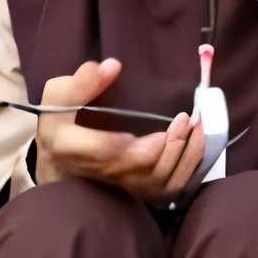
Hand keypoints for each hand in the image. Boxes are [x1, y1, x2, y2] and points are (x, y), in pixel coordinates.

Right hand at [31, 58, 204, 202]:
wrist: (62, 161)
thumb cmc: (62, 122)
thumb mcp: (58, 96)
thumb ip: (81, 82)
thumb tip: (112, 66)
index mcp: (72, 148)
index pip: (103, 152)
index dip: (132, 145)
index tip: (159, 125)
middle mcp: (100, 173)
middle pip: (141, 169)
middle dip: (170, 145)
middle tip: (188, 118)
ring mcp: (123, 187)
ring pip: (160, 182)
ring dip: (185, 155)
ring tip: (199, 126)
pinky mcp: (140, 191)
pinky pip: (170, 187)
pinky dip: (189, 166)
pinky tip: (199, 142)